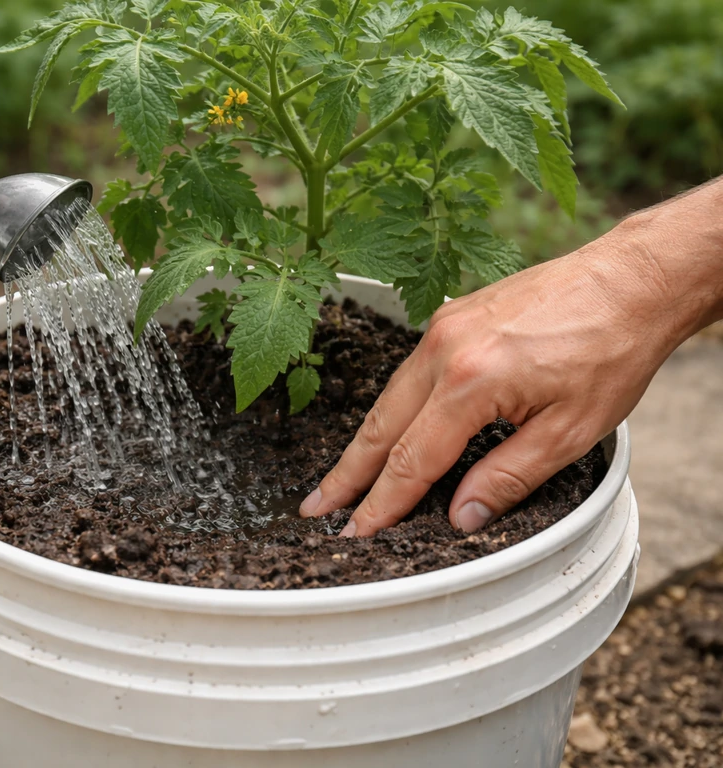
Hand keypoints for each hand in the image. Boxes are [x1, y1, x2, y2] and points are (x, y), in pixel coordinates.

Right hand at [301, 180, 722, 536]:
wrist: (631, 279)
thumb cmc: (612, 349)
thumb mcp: (571, 430)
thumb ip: (508, 476)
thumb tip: (461, 515)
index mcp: (471, 381)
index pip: (411, 459)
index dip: (381, 503)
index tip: (356, 533)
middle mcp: (444, 349)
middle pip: (379, 426)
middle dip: (346, 474)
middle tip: (315, 509)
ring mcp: (444, 326)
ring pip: (388, 397)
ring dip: (364, 441)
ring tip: (342, 476)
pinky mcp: (453, 316)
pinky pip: (408, 371)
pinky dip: (391, 406)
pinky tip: (387, 427)